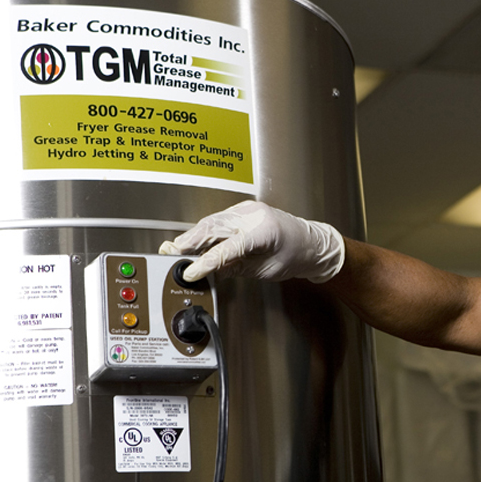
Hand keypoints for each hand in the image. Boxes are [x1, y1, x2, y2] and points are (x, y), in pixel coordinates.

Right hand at [159, 200, 344, 282]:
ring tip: (176, 251)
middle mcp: (254, 215)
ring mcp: (248, 210)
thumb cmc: (295, 256)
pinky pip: (217, 220)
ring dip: (192, 237)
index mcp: (264, 231)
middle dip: (189, 243)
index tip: (190, 271)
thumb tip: (209, 271)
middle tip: (170, 256)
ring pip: (211, 222)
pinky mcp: (243, 210)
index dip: (205, 261)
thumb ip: (235, 268)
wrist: (311, 243)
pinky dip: (203, 231)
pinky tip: (193, 242)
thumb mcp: (265, 270)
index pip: (227, 247)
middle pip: (213, 228)